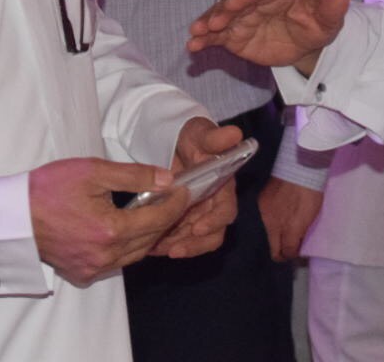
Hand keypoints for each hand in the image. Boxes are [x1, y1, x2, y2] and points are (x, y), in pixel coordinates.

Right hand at [29, 158, 187, 286]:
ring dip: (147, 235)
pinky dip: (127, 248)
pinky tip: (126, 231)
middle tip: (174, 200)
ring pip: (135, 254)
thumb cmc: (48, 189)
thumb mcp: (93, 172)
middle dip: (165, 219)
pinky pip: (116, 263)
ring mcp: (93, 268)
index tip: (185, 191)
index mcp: (110, 230)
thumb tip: (166, 180)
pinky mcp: (82, 273)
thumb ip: (134, 176)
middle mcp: (105, 255)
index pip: (156, 219)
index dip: (175, 204)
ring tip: (153, 213)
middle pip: (149, 239)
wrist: (12, 215)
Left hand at [153, 118, 242, 258]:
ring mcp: (198, 214)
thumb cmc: (192, 137)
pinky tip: (149, 247)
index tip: (197, 228)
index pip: (226, 211)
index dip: (214, 222)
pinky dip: (166, 244)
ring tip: (157, 249)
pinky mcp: (183, 219)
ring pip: (194, 240)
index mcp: (224, 187)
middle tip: (174, 250)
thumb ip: (215, 137)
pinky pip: (179, 238)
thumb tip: (235, 133)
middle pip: (212, 234)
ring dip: (178, 247)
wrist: (175, 140)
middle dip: (194, 244)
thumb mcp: (201, 134)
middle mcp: (214, 205)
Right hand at [187, 0, 349, 75]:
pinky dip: (204, 41)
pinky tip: (193, 47)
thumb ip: (332, 9)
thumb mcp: (328, 20)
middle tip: (210, 23)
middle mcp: (253, 0)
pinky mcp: (233, 35)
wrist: (305, 42)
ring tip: (195, 34)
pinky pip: (216, 37)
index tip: (232, 2)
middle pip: (234, 3)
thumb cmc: (316, 24)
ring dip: (207, 25)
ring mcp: (241, 17)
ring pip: (220, 18)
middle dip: (221, 11)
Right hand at [257, 177, 324, 260]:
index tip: (296, 252)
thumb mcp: (311, 217)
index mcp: (289, 230)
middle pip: (274, 249)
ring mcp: (264, 213)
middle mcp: (273, 225)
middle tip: (289, 247)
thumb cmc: (312, 192)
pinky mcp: (260, 202)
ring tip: (285, 226)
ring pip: (269, 233)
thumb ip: (301, 234)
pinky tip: (279, 212)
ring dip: (276, 233)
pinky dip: (272, 219)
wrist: (300, 167)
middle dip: (282, 252)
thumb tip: (296, 245)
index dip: (292, 255)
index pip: (286, 253)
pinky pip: (265, 218)